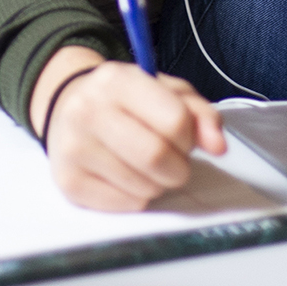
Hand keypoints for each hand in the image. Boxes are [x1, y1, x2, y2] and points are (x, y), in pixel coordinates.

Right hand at [30, 46, 226, 210]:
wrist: (67, 106)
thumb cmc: (125, 100)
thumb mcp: (165, 91)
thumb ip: (199, 114)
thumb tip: (218, 146)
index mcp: (117, 80)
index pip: (174, 120)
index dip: (189, 138)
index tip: (183, 139)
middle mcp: (88, 111)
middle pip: (156, 157)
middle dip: (178, 168)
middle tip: (174, 163)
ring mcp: (73, 148)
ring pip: (143, 187)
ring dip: (158, 184)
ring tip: (147, 166)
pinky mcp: (68, 182)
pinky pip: (125, 204)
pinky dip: (137, 197)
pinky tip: (127, 176)